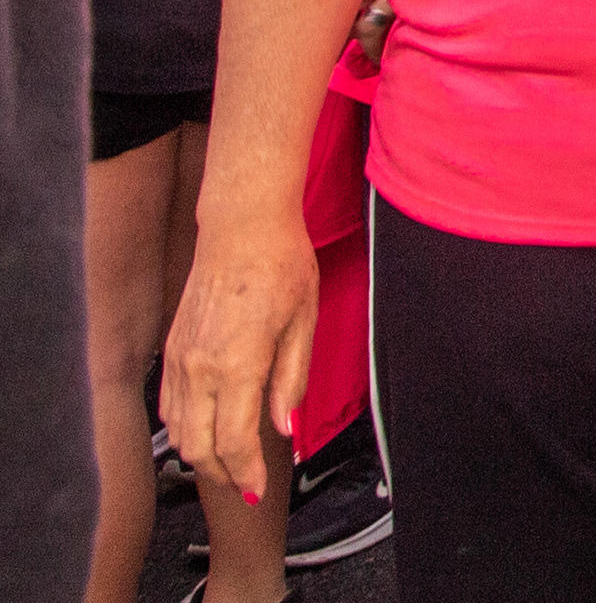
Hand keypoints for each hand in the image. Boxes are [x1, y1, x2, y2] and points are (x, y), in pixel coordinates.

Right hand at [161, 215, 318, 506]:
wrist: (242, 228)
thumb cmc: (282, 267)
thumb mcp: (304, 323)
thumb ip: (290, 381)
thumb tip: (284, 429)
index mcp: (237, 364)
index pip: (235, 441)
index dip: (247, 474)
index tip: (259, 490)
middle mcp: (199, 368)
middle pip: (199, 447)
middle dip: (222, 474)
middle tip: (247, 483)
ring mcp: (179, 360)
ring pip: (178, 432)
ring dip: (200, 455)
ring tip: (230, 462)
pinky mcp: (170, 350)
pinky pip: (168, 405)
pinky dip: (183, 428)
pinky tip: (207, 429)